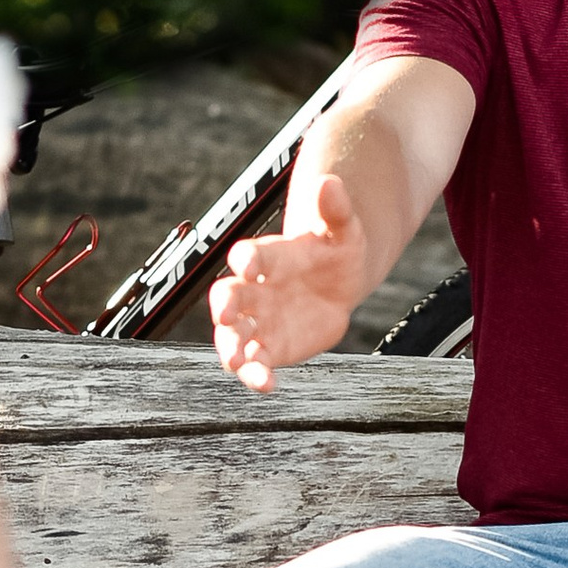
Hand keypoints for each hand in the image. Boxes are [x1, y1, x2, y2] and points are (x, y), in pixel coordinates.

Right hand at [209, 173, 366, 391]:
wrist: (336, 283)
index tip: (246, 263)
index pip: (250, 256)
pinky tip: (268, 385)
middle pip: (229, 297)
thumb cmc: (334, 250)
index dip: (247, 259)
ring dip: (231, 349)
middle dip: (226, 306)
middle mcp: (254, 290)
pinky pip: (256, 364)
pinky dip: (257, 375)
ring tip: (236, 362)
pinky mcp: (269, 348)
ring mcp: (258, 321)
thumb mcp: (342, 229)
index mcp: (268, 257)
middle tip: (226, 315)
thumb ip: (335, 209)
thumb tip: (330, 181)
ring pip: (234, 337)